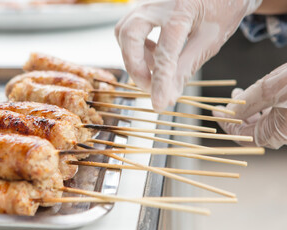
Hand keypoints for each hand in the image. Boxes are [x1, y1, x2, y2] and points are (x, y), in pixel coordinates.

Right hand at [115, 0, 261, 110]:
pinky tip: (153, 57)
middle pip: (129, 35)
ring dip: (134, 58)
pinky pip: (129, 29)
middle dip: (134, 67)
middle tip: (148, 87)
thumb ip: (186, 67)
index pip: (164, 53)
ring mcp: (148, 3)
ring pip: (124, 32)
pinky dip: (136, 48)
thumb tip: (169, 96)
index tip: (158, 104)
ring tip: (154, 72)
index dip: (160, 82)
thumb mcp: (209, 41)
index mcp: (181, 11)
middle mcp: (159, 4)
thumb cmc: (221, 10)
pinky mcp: (144, 8)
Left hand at [213, 63, 286, 148]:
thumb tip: (228, 114)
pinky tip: (258, 94)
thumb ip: (248, 103)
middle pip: (251, 130)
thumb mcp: (272, 89)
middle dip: (236, 115)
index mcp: (277, 133)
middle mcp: (283, 133)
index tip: (214, 111)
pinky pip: (274, 115)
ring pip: (262, 121)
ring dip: (248, 109)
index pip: (241, 136)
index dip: (225, 124)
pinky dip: (262, 106)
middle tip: (227, 101)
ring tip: (239, 94)